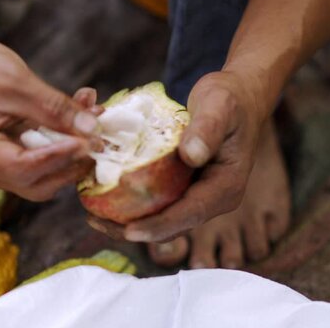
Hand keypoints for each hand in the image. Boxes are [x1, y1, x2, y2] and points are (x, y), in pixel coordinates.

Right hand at [0, 34, 98, 200]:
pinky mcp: (6, 157)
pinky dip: (61, 140)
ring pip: (42, 173)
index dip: (58, 157)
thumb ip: (55, 109)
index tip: (89, 141)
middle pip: (36, 182)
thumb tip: (93, 129)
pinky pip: (39, 158)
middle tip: (100, 140)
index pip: (23, 168)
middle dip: (71, 161)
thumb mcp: (17, 82)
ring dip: (72, 149)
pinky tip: (81, 116)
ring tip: (94, 118)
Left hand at [88, 71, 265, 241]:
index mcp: (226, 187)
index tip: (128, 230)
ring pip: (161, 219)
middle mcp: (212, 199)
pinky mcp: (184, 189)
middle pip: (171, 226)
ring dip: (127, 221)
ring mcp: (198, 196)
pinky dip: (132, 204)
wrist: (237, 98)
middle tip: (96, 222)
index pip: (191, 214)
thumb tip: (191, 156)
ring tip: (92, 215)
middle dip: (134, 230)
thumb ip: (207, 129)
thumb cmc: (229, 100)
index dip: (158, 225)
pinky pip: (157, 204)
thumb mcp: (220, 106)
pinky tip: (102, 195)